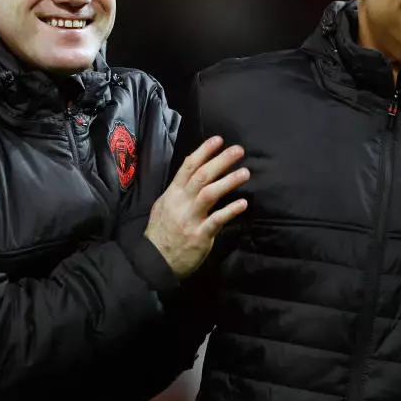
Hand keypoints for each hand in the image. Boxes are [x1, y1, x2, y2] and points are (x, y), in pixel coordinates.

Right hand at [144, 136, 248, 277]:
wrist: (155, 261)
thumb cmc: (162, 233)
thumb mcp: (164, 206)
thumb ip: (179, 192)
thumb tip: (194, 176)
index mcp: (172, 194)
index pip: (188, 166)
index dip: (204, 151)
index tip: (218, 140)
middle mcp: (181, 203)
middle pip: (202, 176)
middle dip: (221, 161)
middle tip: (238, 150)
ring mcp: (190, 219)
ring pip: (209, 194)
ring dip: (228, 181)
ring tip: (245, 172)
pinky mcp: (199, 236)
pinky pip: (216, 220)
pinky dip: (230, 210)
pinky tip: (243, 203)